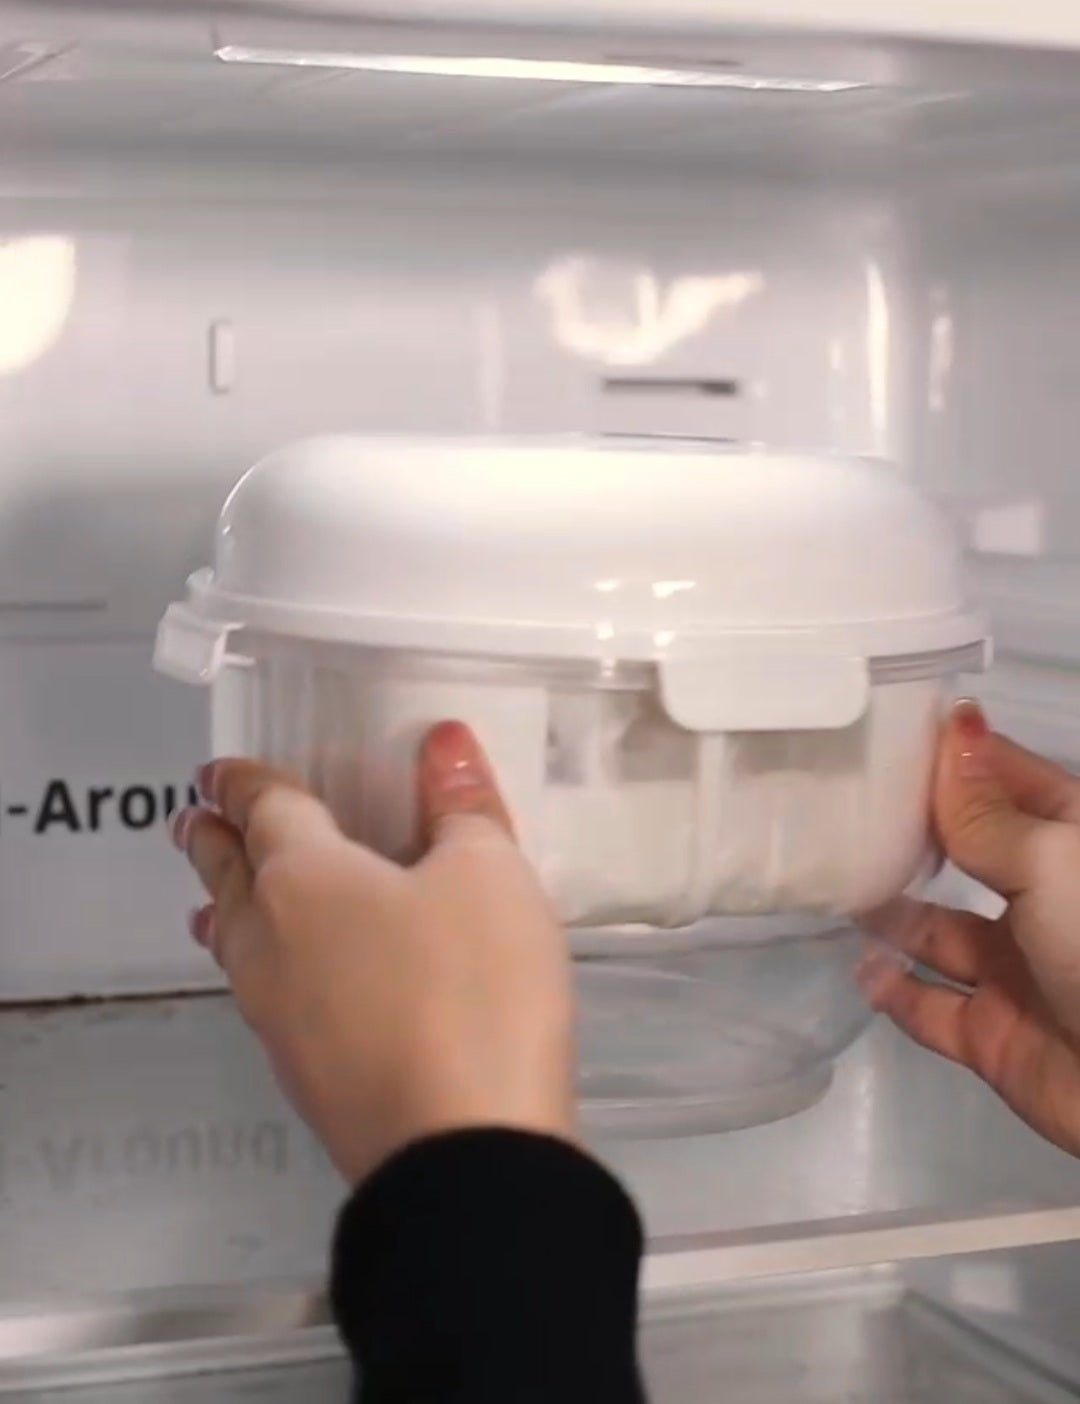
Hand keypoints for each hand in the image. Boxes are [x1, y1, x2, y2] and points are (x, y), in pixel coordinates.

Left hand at [171, 722, 575, 1184]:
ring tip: (215, 900)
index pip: (263, 811)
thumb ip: (462, 805)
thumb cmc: (473, 992)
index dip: (243, 783)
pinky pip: (261, 995)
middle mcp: (269, 941)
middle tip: (196, 820)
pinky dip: (259, 965)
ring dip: (225, 908)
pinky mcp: (301, 1074)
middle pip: (227, 877)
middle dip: (212, 843)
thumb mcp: (489, 877)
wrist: (459, 1152)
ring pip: (234, 943)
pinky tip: (281, 982)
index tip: (217, 772)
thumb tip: (444, 741)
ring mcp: (276, 1015)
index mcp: (304, 878)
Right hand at [864, 699, 1079, 1157]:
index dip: (953, 758)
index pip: (1007, 782)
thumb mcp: (1052, 864)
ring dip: (889, 912)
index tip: (882, 733)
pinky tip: (858, 967)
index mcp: (1072, 846)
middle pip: (968, 853)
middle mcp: (1045, 900)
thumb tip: (954, 723)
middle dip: (911, 832)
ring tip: (833, 884)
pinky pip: (930, 1008)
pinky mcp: (994, 1035)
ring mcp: (1018, 969)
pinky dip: (894, 991)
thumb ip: (986, 812)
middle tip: (837, 806)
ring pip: (938, 930)